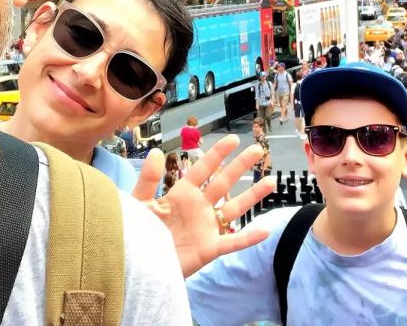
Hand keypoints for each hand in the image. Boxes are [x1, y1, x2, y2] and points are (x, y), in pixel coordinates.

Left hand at [131, 135, 275, 277]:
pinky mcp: (209, 249)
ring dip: (252, 196)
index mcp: (181, 194)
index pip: (202, 170)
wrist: (136, 267)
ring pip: (234, 208)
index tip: (233, 139)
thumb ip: (148, 180)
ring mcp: (206, 228)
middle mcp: (198, 208)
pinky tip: (264, 230)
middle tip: (257, 150)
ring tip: (271, 181)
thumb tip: (157, 151)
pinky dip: (249, 237)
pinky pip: (233, 242)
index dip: (217, 154)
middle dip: (240, 167)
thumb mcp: (139, 204)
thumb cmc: (135, 234)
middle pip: (223, 183)